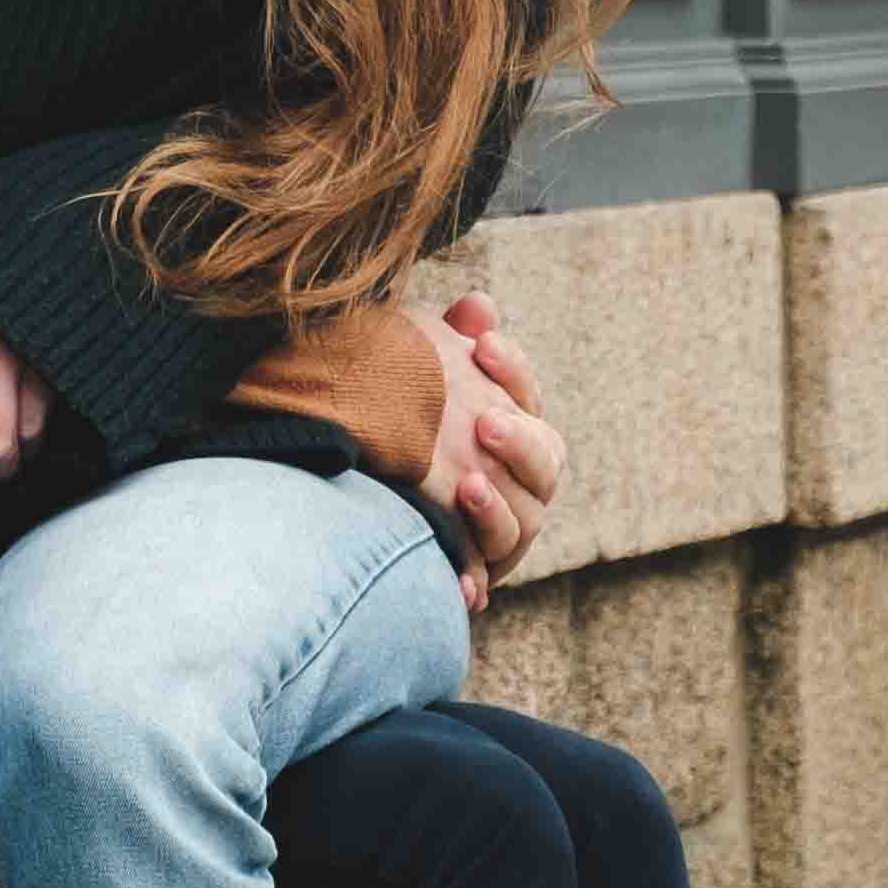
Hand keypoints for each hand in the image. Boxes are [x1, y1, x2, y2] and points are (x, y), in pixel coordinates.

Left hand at [416, 289, 564, 607]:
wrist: (343, 495)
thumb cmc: (387, 420)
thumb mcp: (408, 378)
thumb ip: (444, 341)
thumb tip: (479, 305)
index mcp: (506, 425)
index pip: (526, 394)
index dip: (513, 371)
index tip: (482, 345)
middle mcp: (515, 480)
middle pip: (545, 461)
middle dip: (519, 443)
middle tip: (485, 423)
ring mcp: (499, 530)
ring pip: (524, 523)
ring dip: (498, 507)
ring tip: (467, 488)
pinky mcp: (473, 574)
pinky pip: (483, 579)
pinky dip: (473, 579)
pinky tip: (460, 581)